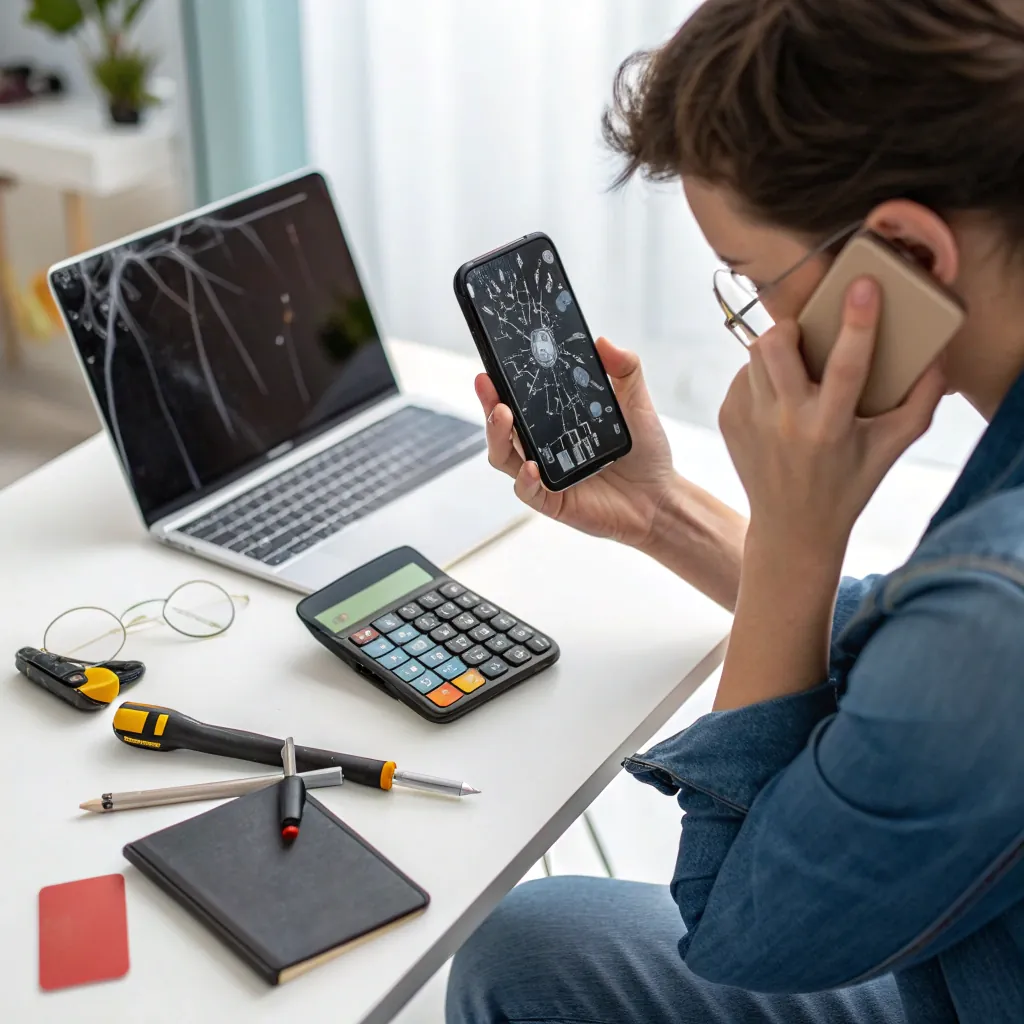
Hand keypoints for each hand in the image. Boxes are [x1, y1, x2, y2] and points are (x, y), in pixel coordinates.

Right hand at [475, 337, 673, 545]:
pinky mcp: (553, 501)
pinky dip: (524, 479)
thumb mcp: (636, 403)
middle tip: (487, 382)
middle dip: (489, 403)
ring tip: (502, 415)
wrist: (660, 496)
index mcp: (555, 421)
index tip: (494, 362)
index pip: (520, 400)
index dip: (503, 382)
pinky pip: (528, 491)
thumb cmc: (645, 452)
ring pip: (504, 457)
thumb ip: (625, 370)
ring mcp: (544, 474)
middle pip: (502, 426)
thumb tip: (604, 341)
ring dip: (498, 436)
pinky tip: (531, 466)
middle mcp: (543, 446)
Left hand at [712, 277, 944, 710]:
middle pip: (775, 347)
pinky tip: (776, 398)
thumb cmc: (848, 486)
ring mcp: (750, 422)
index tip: (863, 287)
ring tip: (793, 369)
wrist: (791, 528)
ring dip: (775, 351)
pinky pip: (741, 377)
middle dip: (791, 328)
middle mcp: (785, 422)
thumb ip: (918, 405)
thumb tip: (935, 360)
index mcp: (829, 427)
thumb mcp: (889, 450)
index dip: (857, 323)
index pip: (845, 366)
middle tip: (805, 335)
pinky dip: (759, 377)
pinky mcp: (728, 421)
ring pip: (754, 356)